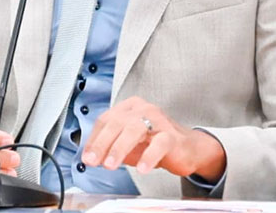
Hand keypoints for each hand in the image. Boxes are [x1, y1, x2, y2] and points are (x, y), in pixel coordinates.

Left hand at [81, 96, 225, 181]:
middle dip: (102, 143)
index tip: (87, 157)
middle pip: (117, 122)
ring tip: (111, 164)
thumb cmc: (155, 142)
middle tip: (93, 160)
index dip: (94, 139)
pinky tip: (141, 168)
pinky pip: (159, 144)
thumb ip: (110, 146)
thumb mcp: (128, 143)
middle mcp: (143, 109)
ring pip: (134, 129)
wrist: (187, 148)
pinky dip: (148, 157)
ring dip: (119, 148)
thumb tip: (91, 156)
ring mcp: (158, 120)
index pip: (106, 119)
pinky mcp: (172, 136)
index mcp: (129, 107)